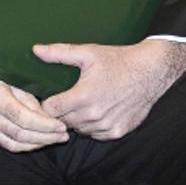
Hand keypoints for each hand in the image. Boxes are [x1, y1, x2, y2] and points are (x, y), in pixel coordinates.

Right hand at [0, 58, 67, 151]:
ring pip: (12, 143)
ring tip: (54, 139)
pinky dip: (22, 144)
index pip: (24, 120)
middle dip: (45, 138)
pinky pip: (3, 142)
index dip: (45, 126)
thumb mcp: (10, 71)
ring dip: (36, 144)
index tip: (62, 126)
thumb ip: (27, 93)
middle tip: (63, 135)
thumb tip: (46, 113)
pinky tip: (36, 141)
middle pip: (20, 135)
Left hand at [36, 39, 185, 139]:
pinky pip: (96, 135)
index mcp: (83, 96)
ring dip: (77, 120)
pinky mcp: (117, 132)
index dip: (47, 103)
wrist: (150, 72)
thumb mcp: (88, 52)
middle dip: (62, 112)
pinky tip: (98, 110)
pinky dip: (93, 126)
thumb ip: (59, 53)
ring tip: (83, 104)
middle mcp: (93, 115)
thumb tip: (35, 50)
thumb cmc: (118, 60)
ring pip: (79, 130)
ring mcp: (106, 126)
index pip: (51, 110)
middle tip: (67, 98)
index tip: (50, 96)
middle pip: (63, 122)